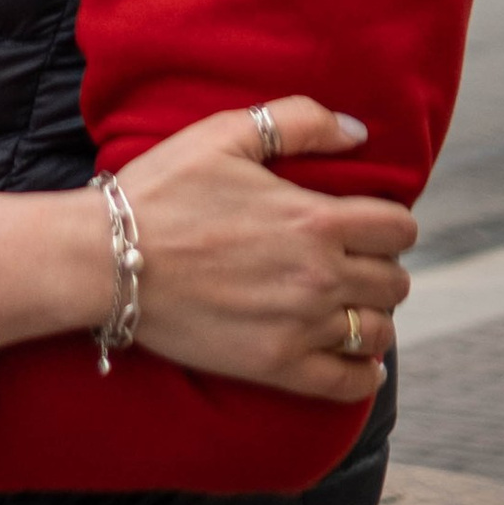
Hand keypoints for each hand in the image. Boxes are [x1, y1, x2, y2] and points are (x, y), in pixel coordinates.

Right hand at [115, 99, 413, 400]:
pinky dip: (364, 374)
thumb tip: (358, 131)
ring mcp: (299, 326)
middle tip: (354, 261)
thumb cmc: (161, 191)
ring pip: (377, 331)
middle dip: (381, 267)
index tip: (369, 223)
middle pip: (393, 281)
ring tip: (350, 305)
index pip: (397, 228)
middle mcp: (318, 276)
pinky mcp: (274, 366)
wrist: (106, 260)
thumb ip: (298, 121)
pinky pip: (347, 383)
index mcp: (313, 219)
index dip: (390, 223)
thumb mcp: (223, 135)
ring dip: (372, 316)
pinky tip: (360, 362)